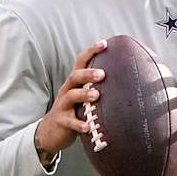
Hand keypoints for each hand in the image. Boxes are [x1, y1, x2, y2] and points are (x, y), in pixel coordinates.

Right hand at [35, 40, 105, 168]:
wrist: (50, 131)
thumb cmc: (73, 111)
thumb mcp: (83, 97)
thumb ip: (97, 89)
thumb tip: (126, 83)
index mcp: (74, 82)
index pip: (81, 62)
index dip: (91, 51)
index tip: (104, 44)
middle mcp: (67, 90)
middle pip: (75, 76)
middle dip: (88, 73)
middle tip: (102, 74)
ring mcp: (63, 105)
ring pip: (71, 96)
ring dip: (84, 94)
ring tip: (96, 96)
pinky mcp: (61, 121)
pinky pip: (69, 121)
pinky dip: (78, 123)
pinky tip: (87, 127)